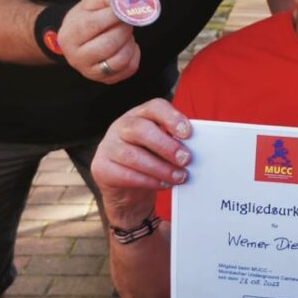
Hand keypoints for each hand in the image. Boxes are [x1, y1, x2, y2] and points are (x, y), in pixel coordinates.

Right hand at [57, 0, 139, 82]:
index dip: (113, 15)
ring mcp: (91, 72)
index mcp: (69, 36)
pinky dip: (134, 54)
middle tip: (126, 21)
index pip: (93, 25)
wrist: (78, 41)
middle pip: (108, 44)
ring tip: (125, 33)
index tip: (124, 8)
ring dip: (129, 42)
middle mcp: (76, 58)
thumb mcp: (90, 3)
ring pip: (120, 60)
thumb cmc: (85, 19)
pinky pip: (129, 69)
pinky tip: (127, 45)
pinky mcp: (106, 80)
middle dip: (123, 29)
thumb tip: (125, 0)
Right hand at [91, 98, 190, 229]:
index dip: (171, 117)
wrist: (125, 190)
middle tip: (186, 159)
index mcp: (139, 115)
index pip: (154, 107)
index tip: (188, 132)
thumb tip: (196, 148)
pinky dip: (148, 181)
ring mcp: (108, 146)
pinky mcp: (101, 167)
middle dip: (166, 146)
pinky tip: (163, 184)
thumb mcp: (161, 148)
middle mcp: (121, 126)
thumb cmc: (149, 161)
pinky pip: (126, 175)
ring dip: (161, 168)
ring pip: (133, 155)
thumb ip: (174, 142)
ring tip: (179, 176)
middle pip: (141, 129)